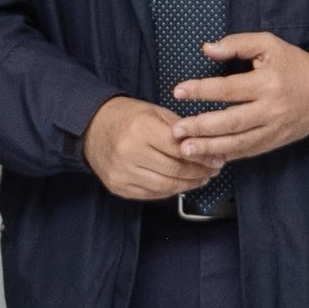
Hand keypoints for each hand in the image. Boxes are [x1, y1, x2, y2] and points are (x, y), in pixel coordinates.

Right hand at [83, 97, 218, 199]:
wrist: (92, 126)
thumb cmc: (127, 117)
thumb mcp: (155, 112)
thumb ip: (181, 130)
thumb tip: (207, 148)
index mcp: (140, 129)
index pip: (180, 149)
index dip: (203, 156)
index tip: (216, 158)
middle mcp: (129, 152)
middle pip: (175, 171)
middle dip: (200, 172)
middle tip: (213, 170)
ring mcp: (122, 172)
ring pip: (166, 187)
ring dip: (189, 185)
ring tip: (200, 178)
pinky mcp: (118, 186)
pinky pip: (152, 194)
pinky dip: (170, 191)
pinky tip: (180, 184)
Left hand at [167, 32, 308, 163]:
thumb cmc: (294, 64)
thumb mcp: (269, 44)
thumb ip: (237, 44)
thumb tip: (207, 49)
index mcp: (267, 83)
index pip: (228, 89)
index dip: (201, 90)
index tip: (178, 91)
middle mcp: (270, 109)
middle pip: (231, 122)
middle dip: (201, 127)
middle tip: (177, 130)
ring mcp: (273, 129)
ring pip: (238, 143)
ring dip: (210, 148)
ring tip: (185, 149)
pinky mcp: (274, 142)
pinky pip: (248, 152)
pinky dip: (227, 156)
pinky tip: (208, 158)